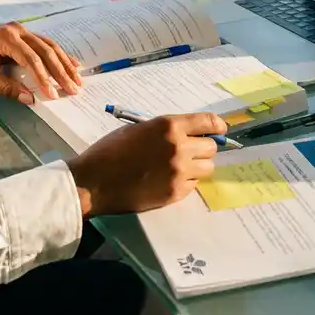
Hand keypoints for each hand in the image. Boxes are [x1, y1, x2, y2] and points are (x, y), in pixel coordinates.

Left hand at [0, 24, 80, 103]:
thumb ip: (7, 87)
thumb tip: (30, 99)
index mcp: (6, 38)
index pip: (32, 60)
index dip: (44, 78)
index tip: (53, 94)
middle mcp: (17, 30)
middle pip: (46, 51)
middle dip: (61, 71)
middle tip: (73, 88)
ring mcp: (21, 30)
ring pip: (49, 46)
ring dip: (64, 63)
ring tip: (77, 79)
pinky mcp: (23, 34)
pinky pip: (45, 44)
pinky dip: (59, 55)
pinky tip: (72, 63)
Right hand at [67, 112, 225, 216]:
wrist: (94, 181)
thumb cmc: (110, 150)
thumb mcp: (139, 129)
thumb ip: (166, 130)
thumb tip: (189, 134)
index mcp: (169, 126)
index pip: (208, 122)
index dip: (217, 126)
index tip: (219, 130)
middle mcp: (179, 147)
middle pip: (211, 147)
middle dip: (203, 148)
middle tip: (191, 151)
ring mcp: (179, 172)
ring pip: (207, 168)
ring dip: (197, 166)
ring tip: (179, 167)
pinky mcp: (175, 193)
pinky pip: (194, 185)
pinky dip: (186, 182)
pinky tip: (169, 180)